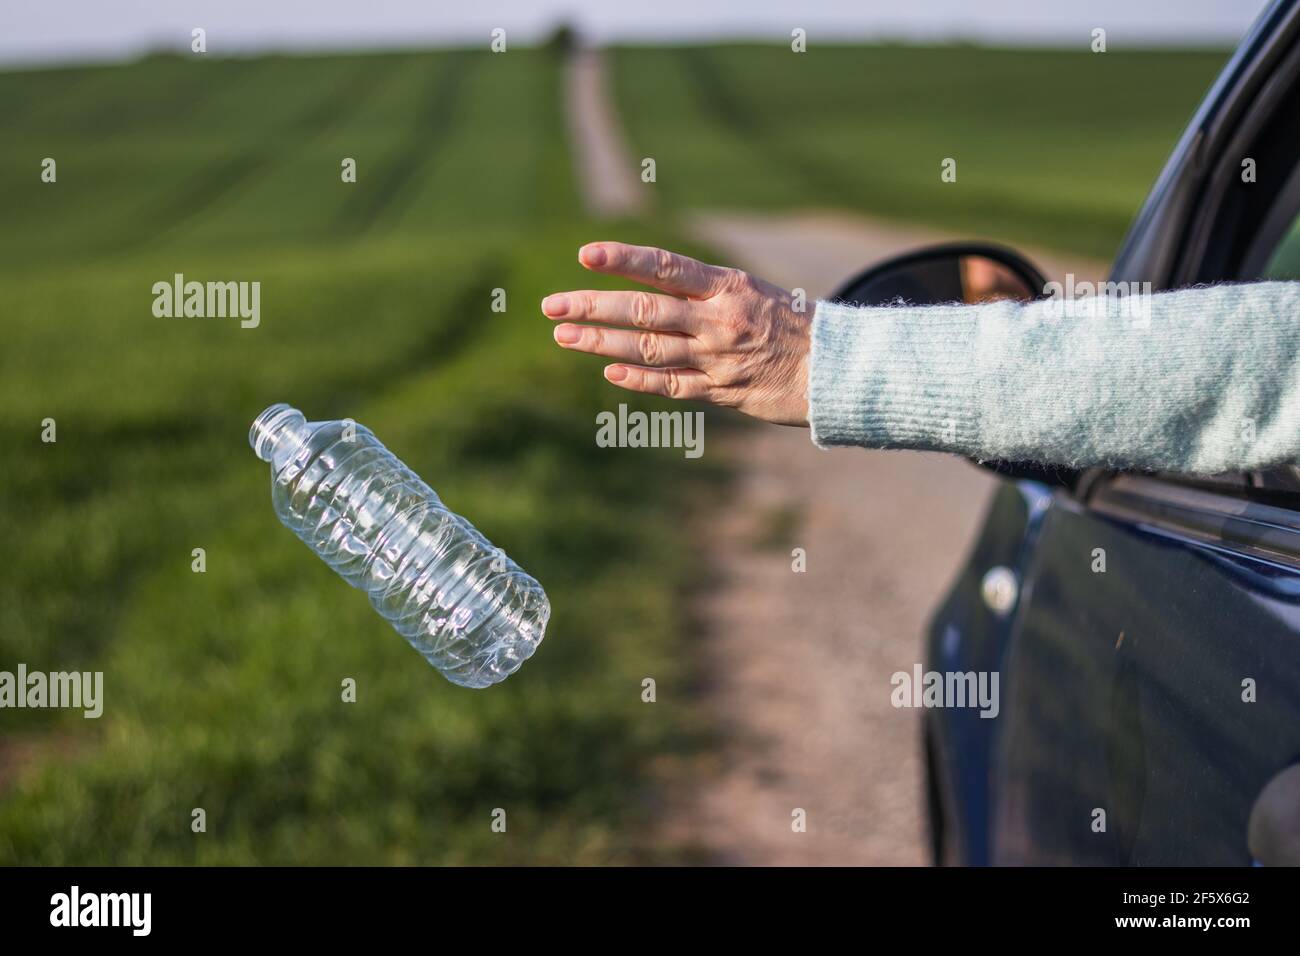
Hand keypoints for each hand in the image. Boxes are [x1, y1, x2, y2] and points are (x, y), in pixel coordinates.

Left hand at [541, 242, 810, 426]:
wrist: (836, 367)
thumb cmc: (788, 324)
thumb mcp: (749, 291)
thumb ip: (700, 289)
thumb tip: (645, 281)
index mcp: (726, 286)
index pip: (665, 266)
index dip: (623, 260)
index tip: (585, 256)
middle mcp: (718, 319)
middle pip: (645, 309)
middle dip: (593, 306)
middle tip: (551, 305)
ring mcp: (718, 357)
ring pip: (649, 347)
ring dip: (602, 342)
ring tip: (563, 335)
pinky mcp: (722, 391)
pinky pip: (672, 385)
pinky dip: (638, 378)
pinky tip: (608, 370)